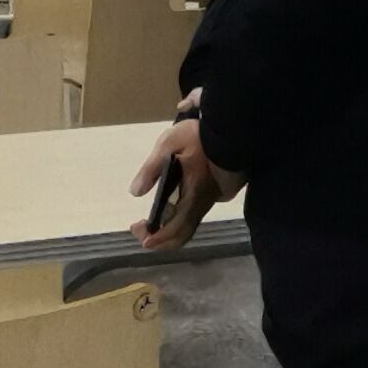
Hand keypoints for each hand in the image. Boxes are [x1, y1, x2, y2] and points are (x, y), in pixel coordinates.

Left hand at [131, 104, 242, 251]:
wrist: (232, 128)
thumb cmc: (200, 135)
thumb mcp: (170, 143)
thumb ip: (152, 168)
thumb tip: (136, 192)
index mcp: (193, 195)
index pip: (177, 227)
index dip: (160, 238)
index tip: (142, 237)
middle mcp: (202, 202)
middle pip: (183, 233)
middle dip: (161, 239)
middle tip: (141, 232)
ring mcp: (208, 198)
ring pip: (188, 226)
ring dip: (167, 230)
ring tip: (149, 222)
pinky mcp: (210, 193)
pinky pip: (192, 215)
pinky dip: (176, 220)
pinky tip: (166, 208)